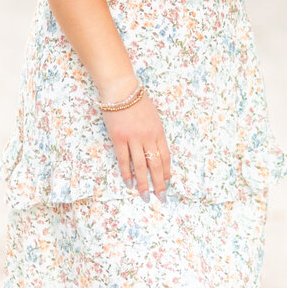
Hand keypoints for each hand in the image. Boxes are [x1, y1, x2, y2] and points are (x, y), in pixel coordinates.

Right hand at [99, 84, 170, 201]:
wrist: (121, 89)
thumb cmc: (137, 101)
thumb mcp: (153, 116)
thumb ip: (155, 133)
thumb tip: (155, 152)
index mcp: (158, 131)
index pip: (165, 157)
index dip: (167, 172)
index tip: (167, 184)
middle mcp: (148, 137)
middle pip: (155, 165)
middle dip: (159, 184)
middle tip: (161, 198)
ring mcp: (133, 138)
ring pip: (140, 166)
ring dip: (143, 184)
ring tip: (145, 197)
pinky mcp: (118, 139)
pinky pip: (123, 160)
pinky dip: (126, 174)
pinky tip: (129, 184)